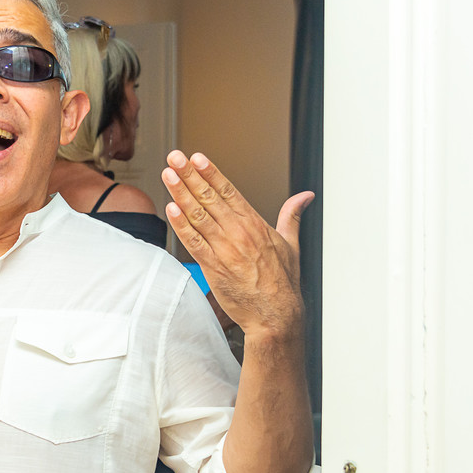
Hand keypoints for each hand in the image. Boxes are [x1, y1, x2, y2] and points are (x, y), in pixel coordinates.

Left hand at [162, 151, 313, 337]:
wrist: (276, 315)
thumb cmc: (283, 282)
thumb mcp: (291, 243)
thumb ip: (292, 216)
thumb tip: (305, 197)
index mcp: (255, 224)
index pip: (228, 192)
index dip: (211, 173)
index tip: (196, 158)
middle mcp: (239, 233)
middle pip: (210, 198)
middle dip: (189, 175)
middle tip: (174, 157)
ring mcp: (225, 250)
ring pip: (198, 216)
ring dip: (180, 194)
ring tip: (167, 175)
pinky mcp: (213, 268)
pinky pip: (193, 242)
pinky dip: (181, 225)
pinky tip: (170, 209)